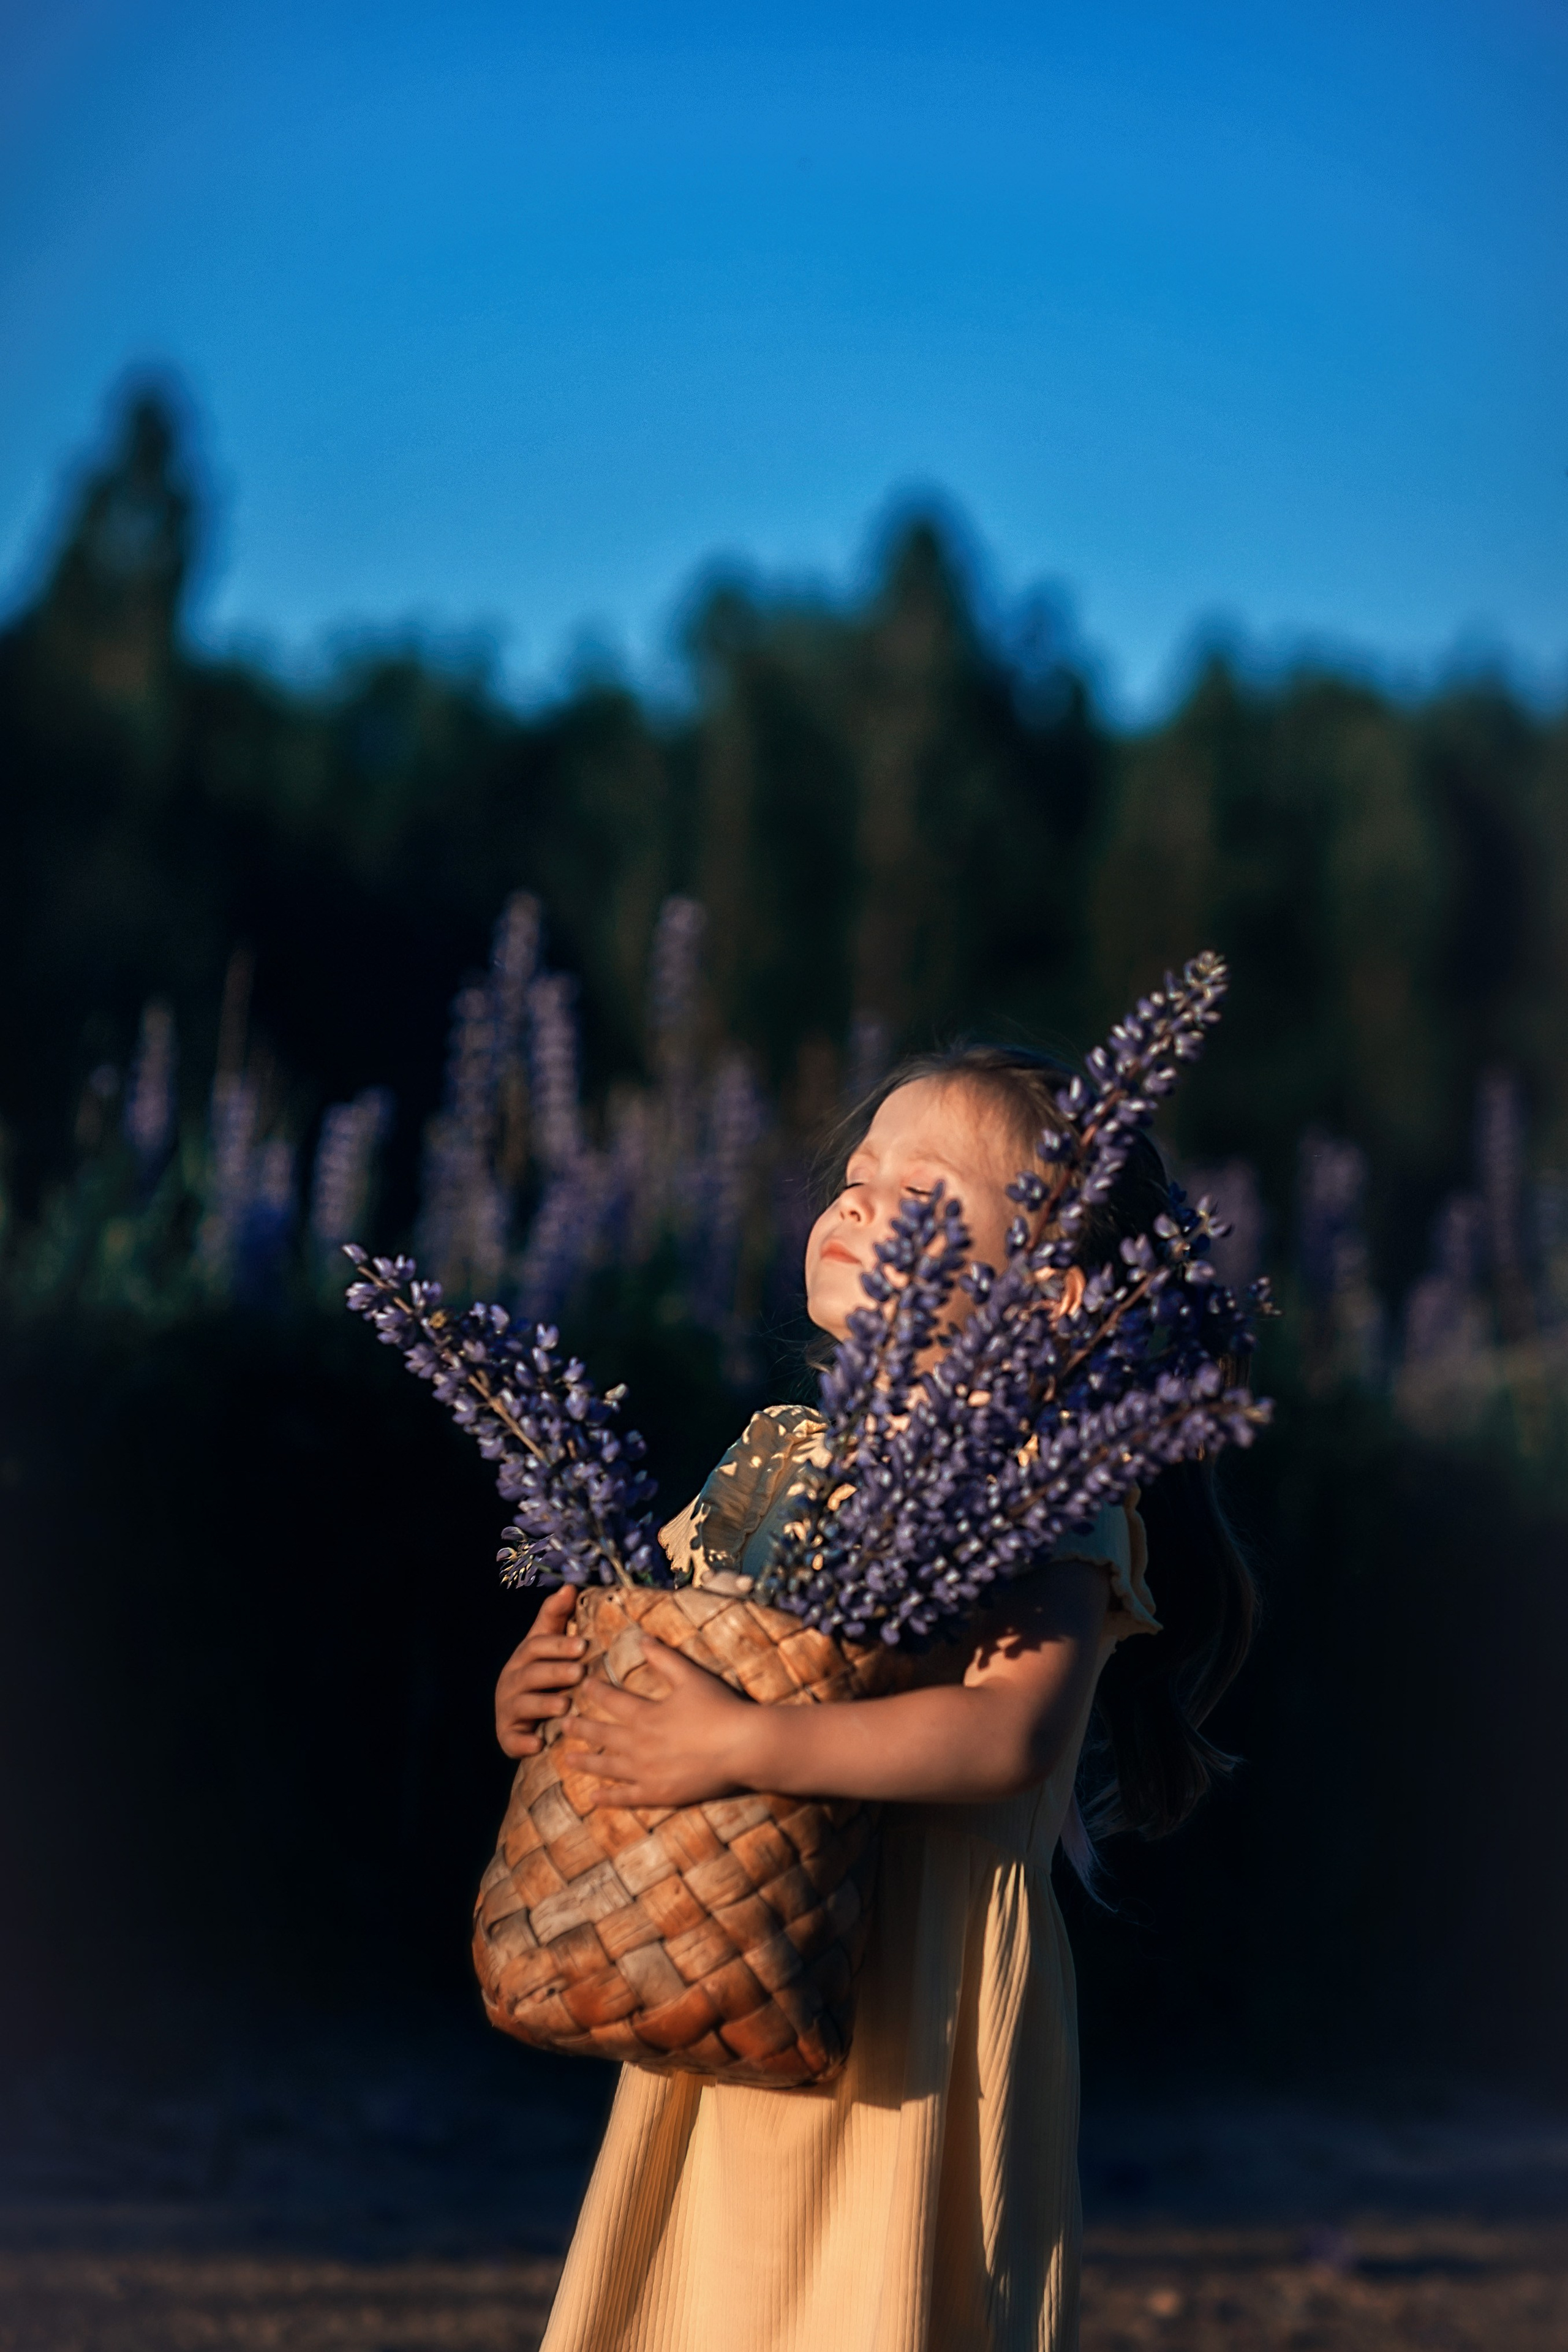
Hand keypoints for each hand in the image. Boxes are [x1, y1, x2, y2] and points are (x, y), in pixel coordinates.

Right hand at [494, 1586, 585, 1757]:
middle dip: (556, 1672)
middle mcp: (512, 1680)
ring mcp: (508, 1708)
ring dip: (543, 1704)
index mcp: (524, 1656)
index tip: (583, 1644)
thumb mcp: (546, 1642)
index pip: (538, 1645)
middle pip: (532, 1673)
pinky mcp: (507, 1736)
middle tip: (581, 1671)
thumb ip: (555, 1616)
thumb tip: (569, 1586)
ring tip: (566, 1704)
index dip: (558, 1644)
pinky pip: (512, 1740)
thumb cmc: (541, 1672)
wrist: (517, 1715)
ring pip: (524, 1705)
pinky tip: (538, 1744)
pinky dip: (523, 1743)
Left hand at [560, 1636, 760, 1807]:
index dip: (596, 1692)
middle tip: (563, 1724)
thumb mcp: (691, 1677)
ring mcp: (646, 1773)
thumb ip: (664, 1658)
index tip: (583, 1686)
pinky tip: (594, 1797)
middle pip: (602, 1735)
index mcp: (645, 1715)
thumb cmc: (720, 1708)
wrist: (743, 1747)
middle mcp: (639, 1745)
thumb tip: (643, 1638)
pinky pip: (627, 1797)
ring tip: (568, 1759)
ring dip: (586, 1762)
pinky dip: (608, 1797)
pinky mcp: (658, 1794)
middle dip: (581, 1728)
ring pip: (607, 1767)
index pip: (611, 1701)